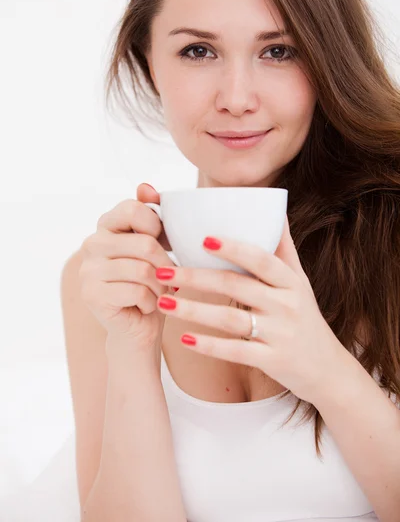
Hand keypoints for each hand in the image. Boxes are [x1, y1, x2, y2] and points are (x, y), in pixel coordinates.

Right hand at [78, 184, 176, 351]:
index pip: (133, 208)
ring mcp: (88, 269)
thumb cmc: (152, 284)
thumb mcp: (156, 247)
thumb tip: (146, 186)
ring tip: (160, 294)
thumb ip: (151, 215)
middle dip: (167, 266)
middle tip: (169, 279)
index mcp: (106, 226)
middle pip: (145, 244)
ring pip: (144, 271)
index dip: (157, 226)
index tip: (163, 244)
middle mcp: (91, 243)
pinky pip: (137, 292)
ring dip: (161, 288)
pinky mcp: (91, 294)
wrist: (139, 329)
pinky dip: (152, 303)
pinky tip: (147, 307)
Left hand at [155, 216, 345, 404]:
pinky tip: (184, 339)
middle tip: (162, 271)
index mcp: (291, 281)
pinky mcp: (273, 360)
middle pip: (236, 285)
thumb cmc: (305, 317)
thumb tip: (274, 208)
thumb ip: (283, 248)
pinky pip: (236, 351)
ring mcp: (280, 333)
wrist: (328, 369)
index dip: (233, 248)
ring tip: (163, 303)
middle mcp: (287, 304)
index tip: (203, 238)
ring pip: (230, 319)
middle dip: (196, 277)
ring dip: (194, 311)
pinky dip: (210, 346)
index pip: (261, 258)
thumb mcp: (300, 281)